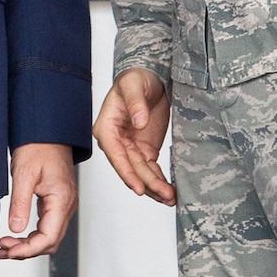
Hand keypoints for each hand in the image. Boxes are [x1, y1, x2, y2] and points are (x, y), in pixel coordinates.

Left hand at [0, 143, 77, 259]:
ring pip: (49, 237)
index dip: (28, 249)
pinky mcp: (57, 203)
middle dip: (26, 250)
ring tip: (6, 246)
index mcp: (61, 199)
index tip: (10, 250)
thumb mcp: (24, 174)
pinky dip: (32, 236)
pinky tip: (17, 237)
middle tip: (4, 250)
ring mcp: (63, 205)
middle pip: (50, 242)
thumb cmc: (38, 147)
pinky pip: (47, 227)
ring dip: (28, 246)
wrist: (46, 133)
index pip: (49, 237)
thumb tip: (15, 228)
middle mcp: (67, 205)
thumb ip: (20, 203)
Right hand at [93, 69, 174, 203]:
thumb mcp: (133, 85)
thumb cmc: (136, 79)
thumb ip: (135, 103)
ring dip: (155, 187)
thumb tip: (139, 122)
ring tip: (170, 198)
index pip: (115, 155)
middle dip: (148, 184)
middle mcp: (116, 142)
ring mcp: (131, 148)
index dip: (127, 173)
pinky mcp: (145, 150)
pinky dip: (159, 181)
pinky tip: (169, 192)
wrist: (150, 78)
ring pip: (141, 173)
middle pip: (131, 168)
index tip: (139, 188)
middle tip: (164, 194)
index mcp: (107, 128)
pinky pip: (151, 170)